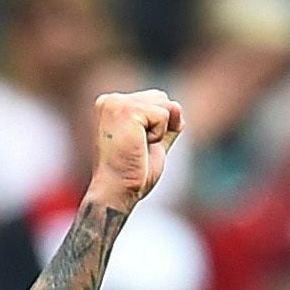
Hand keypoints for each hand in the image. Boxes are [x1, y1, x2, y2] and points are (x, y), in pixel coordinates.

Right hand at [85, 90, 181, 214]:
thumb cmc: (130, 173)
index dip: (157, 125)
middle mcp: (111, 100)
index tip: (134, 146)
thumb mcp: (152, 141)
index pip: (154, 99)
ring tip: (136, 147)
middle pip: (161, 98)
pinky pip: (163, 116)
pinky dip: (158, 136)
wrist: (116, 192)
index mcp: (112, 104)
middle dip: (160, 126)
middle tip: (136, 149)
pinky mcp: (127, 111)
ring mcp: (117, 103)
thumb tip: (177, 107)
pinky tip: (138, 146)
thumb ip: (165, 121)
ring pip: (164, 105)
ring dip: (159, 132)